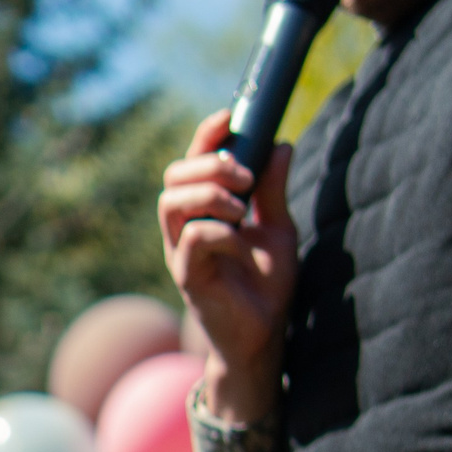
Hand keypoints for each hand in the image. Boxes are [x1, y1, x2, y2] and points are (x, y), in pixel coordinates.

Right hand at [159, 108, 298, 424]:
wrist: (263, 334)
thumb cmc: (265, 285)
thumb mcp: (278, 229)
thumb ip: (274, 191)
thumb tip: (280, 145)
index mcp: (203, 213)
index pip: (190, 163)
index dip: (205, 135)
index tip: (231, 117)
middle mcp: (183, 229)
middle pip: (173, 177)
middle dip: (209, 164)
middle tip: (246, 176)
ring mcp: (181, 253)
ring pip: (171, 203)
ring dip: (210, 194)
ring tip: (243, 208)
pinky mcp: (187, 277)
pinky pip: (193, 238)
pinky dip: (221, 232)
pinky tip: (242, 244)